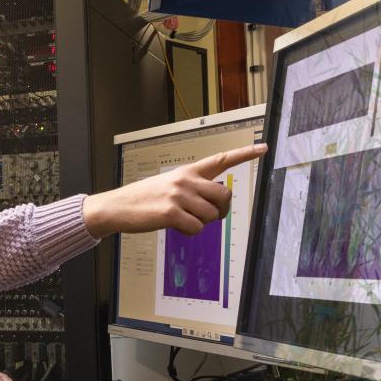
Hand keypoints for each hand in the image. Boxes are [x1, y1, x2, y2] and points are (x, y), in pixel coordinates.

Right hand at [82, 143, 267, 236]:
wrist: (118, 207)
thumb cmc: (146, 199)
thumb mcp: (170, 185)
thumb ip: (194, 190)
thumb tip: (214, 205)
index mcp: (187, 171)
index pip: (220, 159)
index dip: (244, 154)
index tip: (263, 148)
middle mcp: (186, 180)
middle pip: (224, 195)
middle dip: (221, 211)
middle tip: (208, 216)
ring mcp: (179, 196)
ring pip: (211, 216)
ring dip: (201, 224)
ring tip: (182, 220)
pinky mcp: (172, 213)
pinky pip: (197, 228)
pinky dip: (189, 232)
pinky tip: (174, 227)